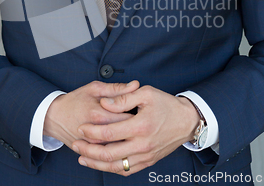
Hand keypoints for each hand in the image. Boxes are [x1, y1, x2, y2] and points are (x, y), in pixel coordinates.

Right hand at [44, 80, 139, 150]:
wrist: (54, 117)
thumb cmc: (75, 100)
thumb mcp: (94, 89)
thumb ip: (116, 88)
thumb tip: (135, 85)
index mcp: (100, 114)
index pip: (129, 117)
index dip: (138, 113)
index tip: (140, 109)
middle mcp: (97, 133)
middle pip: (126, 134)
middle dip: (135, 127)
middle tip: (138, 120)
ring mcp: (94, 146)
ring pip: (120, 147)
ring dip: (128, 139)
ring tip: (131, 130)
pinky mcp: (90, 153)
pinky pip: (110, 155)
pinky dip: (119, 149)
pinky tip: (122, 141)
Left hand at [72, 85, 199, 175]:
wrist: (187, 121)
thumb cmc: (167, 105)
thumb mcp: (146, 93)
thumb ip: (123, 97)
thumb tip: (104, 103)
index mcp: (140, 126)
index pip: (108, 132)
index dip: (91, 131)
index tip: (81, 128)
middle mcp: (142, 144)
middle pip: (108, 153)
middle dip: (88, 149)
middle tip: (76, 144)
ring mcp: (145, 156)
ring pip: (115, 166)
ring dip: (96, 163)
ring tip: (83, 157)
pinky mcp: (148, 162)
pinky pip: (126, 170)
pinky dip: (111, 168)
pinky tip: (101, 164)